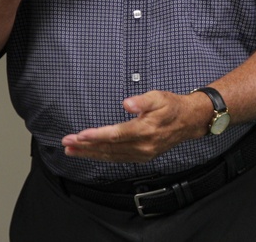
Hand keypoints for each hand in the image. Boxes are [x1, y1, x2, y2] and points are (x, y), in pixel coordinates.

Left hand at [61, 91, 210, 162]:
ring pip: (111, 156)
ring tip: (71, 150)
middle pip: (109, 148)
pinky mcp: (142, 156)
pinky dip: (101, 156)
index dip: (96, 136)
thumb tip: (127, 103)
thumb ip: (142, 101)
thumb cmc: (172, 106)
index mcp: (146, 130)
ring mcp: (142, 154)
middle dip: (86, 146)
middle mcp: (143, 146)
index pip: (116, 135)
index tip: (80, 135)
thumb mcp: (159, 96)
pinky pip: (117, 159)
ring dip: (90, 153)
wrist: (189, 121)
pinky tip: (90, 153)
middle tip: (66, 142)